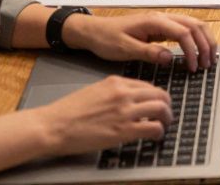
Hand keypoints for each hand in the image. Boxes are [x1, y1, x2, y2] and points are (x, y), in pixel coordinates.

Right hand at [34, 76, 171, 154]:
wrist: (53, 126)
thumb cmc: (67, 112)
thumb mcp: (94, 91)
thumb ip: (113, 93)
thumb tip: (128, 100)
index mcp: (115, 82)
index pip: (147, 85)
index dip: (156, 96)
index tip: (157, 103)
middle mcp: (123, 93)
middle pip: (159, 94)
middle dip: (167, 105)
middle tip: (166, 115)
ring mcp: (125, 111)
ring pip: (161, 109)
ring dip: (166, 118)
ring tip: (164, 125)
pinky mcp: (124, 130)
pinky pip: (153, 128)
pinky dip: (159, 132)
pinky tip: (155, 136)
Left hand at [62, 12, 216, 72]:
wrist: (93, 31)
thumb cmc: (106, 39)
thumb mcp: (125, 49)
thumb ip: (149, 52)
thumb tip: (170, 57)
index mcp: (154, 21)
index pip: (183, 33)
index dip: (192, 50)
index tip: (193, 67)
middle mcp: (162, 18)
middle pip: (195, 25)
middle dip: (205, 43)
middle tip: (207, 63)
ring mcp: (162, 21)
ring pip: (193, 24)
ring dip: (204, 40)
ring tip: (207, 57)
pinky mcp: (160, 27)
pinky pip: (185, 29)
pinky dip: (195, 38)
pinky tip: (196, 50)